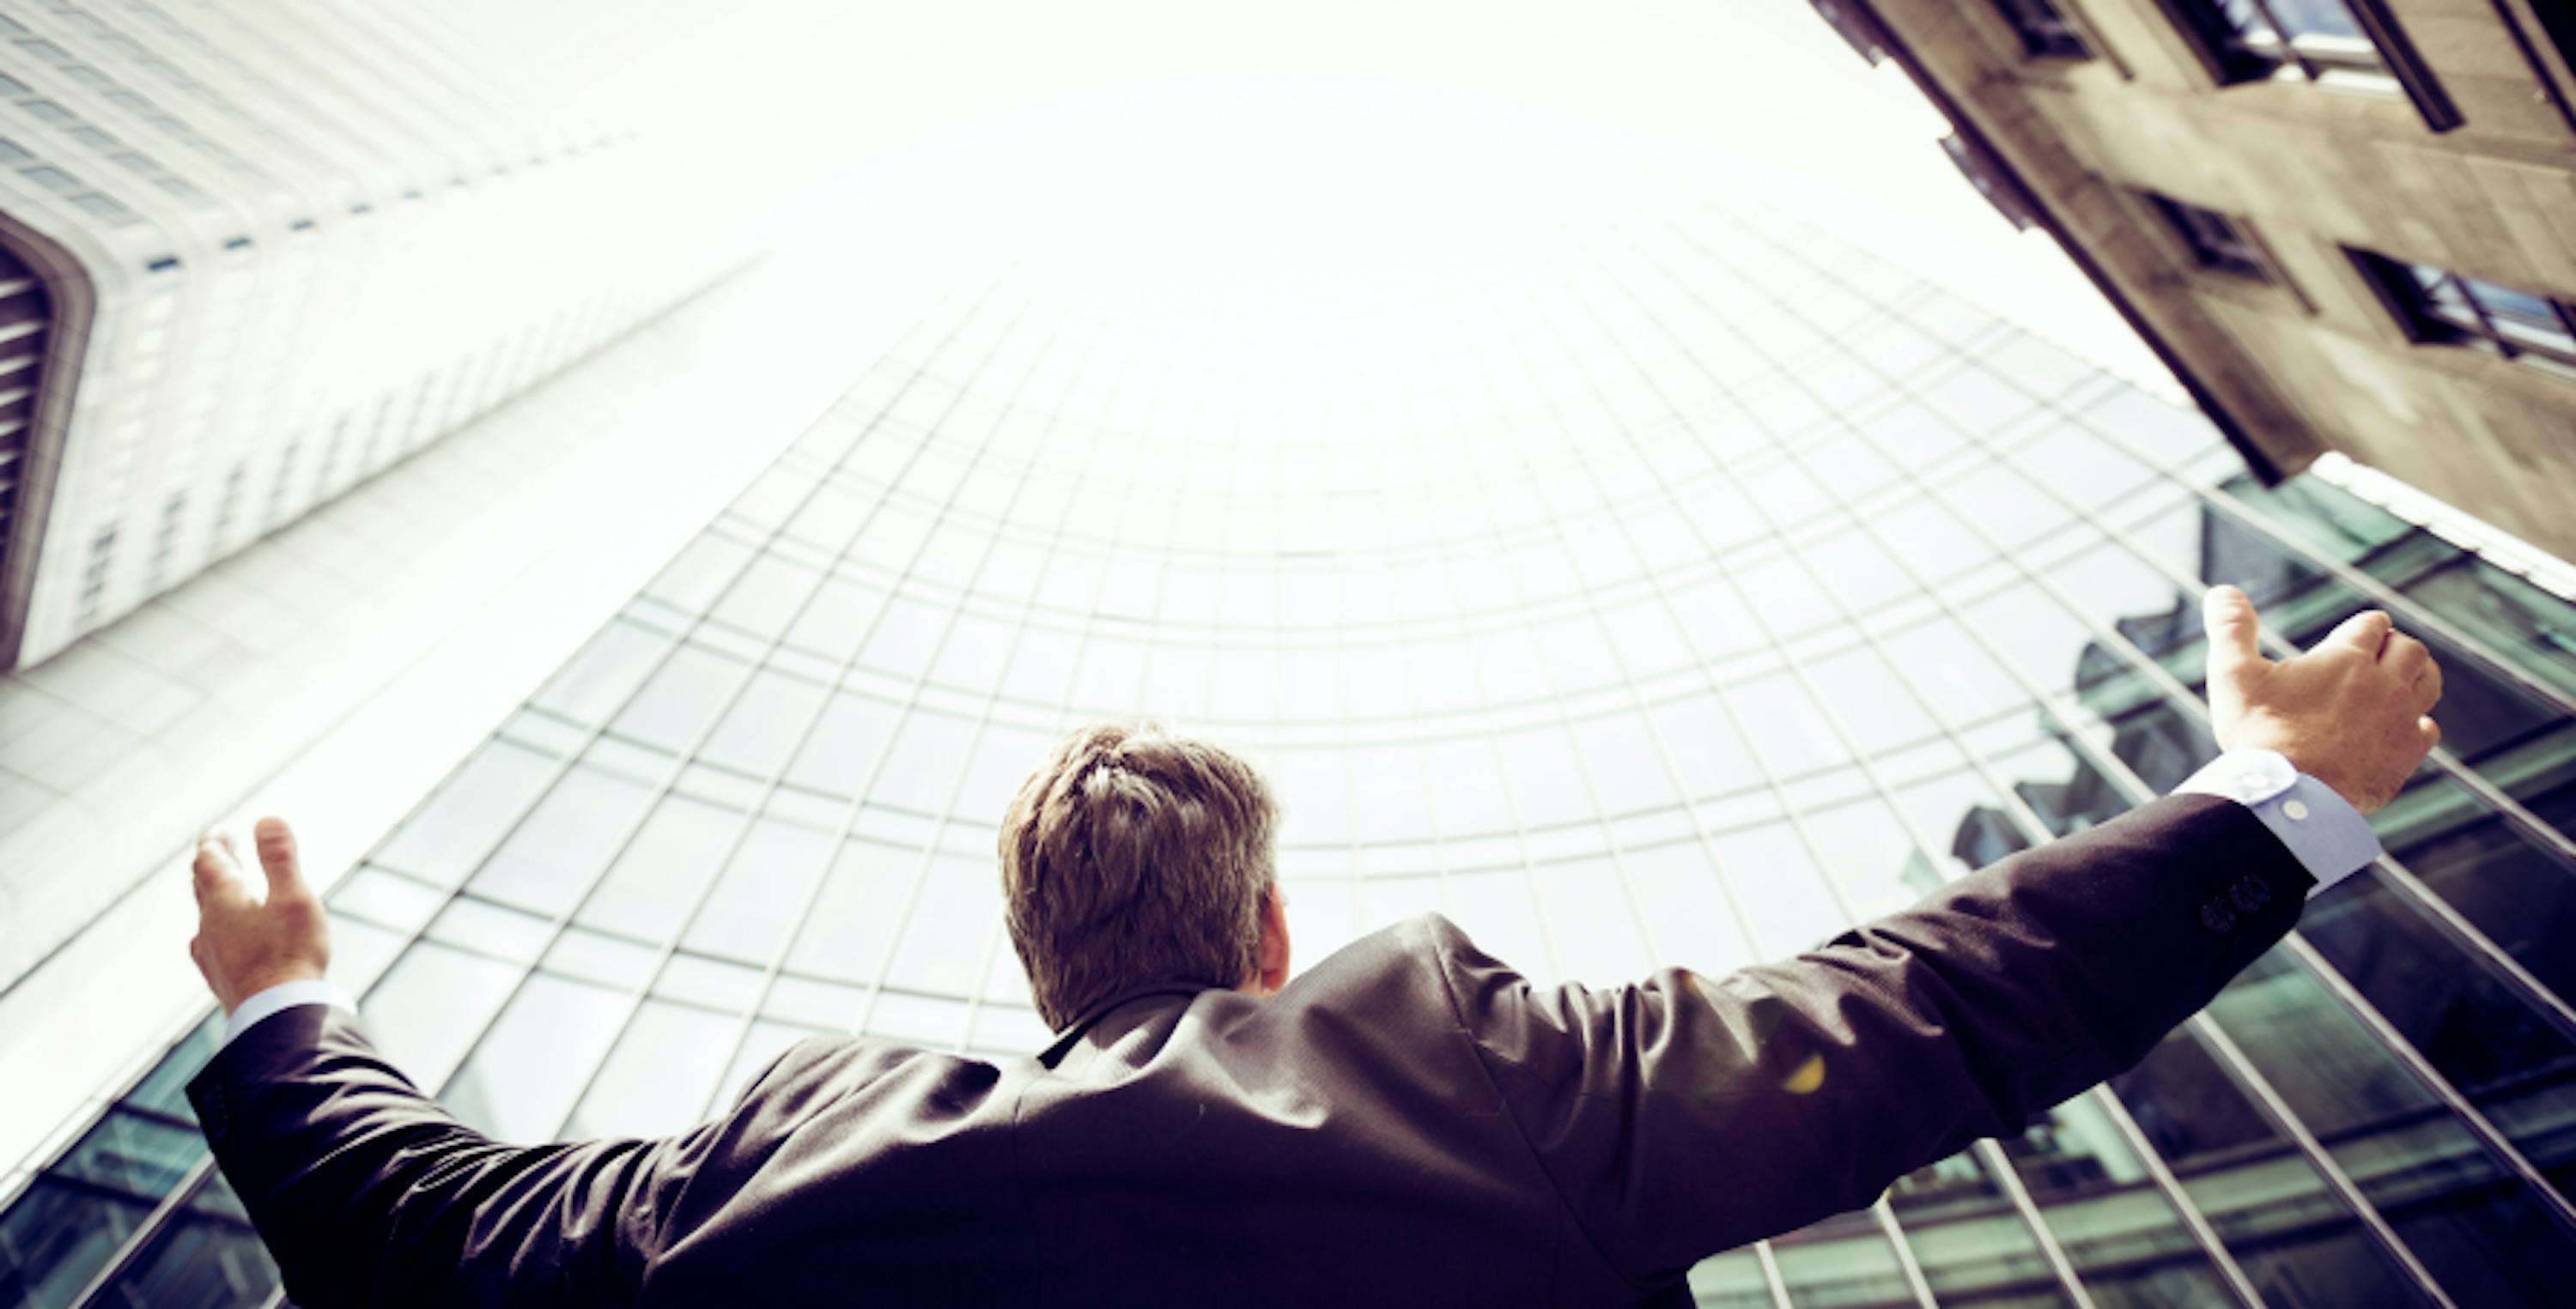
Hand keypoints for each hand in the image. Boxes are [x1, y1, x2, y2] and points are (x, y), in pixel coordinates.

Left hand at [191, 817, 330, 1014]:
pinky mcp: (219, 975)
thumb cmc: (290, 953)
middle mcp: (209, 924)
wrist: (276, 1014)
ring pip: (204, 914)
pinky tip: (217, 938)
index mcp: (224, 900)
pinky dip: (215, 926)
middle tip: (221, 849)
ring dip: (213, 894)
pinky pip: (208, 942)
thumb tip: (266, 819)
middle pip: (202, 885)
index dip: (214, 842)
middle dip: (212, 863)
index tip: (220, 831)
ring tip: (224, 889)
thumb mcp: (293, 897)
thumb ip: (280, 858)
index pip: (209, 860)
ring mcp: (210, 952)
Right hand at [2202, 585, 2441, 814]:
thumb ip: (2231, 628)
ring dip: (2418, 674)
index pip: (2372, 625)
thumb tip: (2220, 590)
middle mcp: (2384, 683)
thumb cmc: (2259, 733)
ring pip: (2428, 682)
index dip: (2365, 625)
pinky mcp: (2406, 755)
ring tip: (2403, 677)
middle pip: (2409, 649)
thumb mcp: (2234, 674)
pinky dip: (2419, 722)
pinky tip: (2403, 727)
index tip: (2357, 631)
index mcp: (2347, 658)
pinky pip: (2428, 728)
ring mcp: (2400, 720)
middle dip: (2395, 645)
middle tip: (2380, 652)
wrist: (2288, 794)